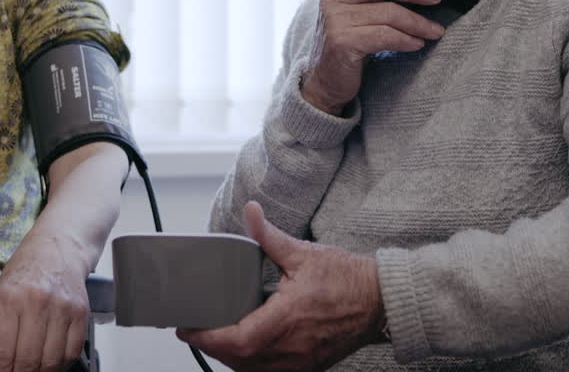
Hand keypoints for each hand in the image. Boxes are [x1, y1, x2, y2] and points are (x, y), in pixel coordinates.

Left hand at [0, 232, 90, 371]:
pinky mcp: (81, 313)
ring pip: (51, 361)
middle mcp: (37, 302)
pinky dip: (60, 365)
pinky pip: (71, 352)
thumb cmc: (25, 271)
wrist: (58, 248)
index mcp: (9, 298)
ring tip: (30, 370)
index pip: (2, 353)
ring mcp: (62, 308)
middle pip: (27, 361)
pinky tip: (50, 361)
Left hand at [177, 202, 385, 371]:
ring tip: (216, 339)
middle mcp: (292, 347)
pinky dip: (252, 365)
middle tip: (196, 331)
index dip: (207, 339)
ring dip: (231, 359)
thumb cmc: (347, 279)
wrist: (381, 301)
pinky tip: (247, 349)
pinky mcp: (309, 366)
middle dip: (213, 349)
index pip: (236, 340)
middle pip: (238, 361)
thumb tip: (251, 212)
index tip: (187, 329)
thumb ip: (269, 236)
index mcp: (287, 319)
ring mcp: (301, 361)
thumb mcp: (304, 253)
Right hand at [301, 0, 444, 114]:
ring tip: (436, 31)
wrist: (326, 79)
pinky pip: (384, 35)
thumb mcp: (355, 8)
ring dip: (418, 22)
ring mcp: (334, 19)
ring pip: (387, 11)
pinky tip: (418, 44)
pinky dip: (406, 40)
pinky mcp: (341, 41)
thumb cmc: (350, 39)